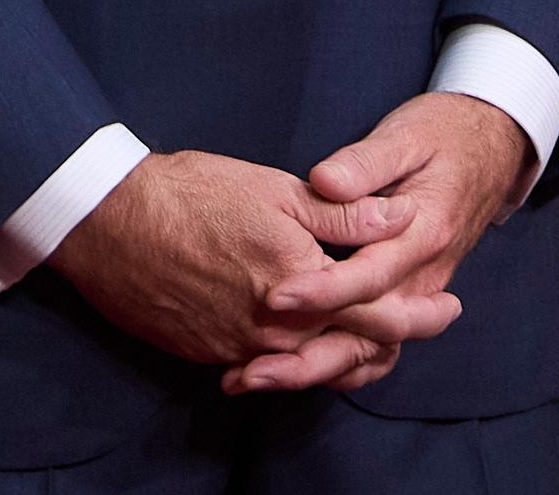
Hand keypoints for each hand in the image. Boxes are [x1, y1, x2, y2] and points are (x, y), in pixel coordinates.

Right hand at [47, 151, 410, 374]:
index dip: (418, 312)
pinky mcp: (212, 354)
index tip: (449, 308)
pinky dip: (300, 358)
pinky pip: (271, 367)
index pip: (377, 311)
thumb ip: (342, 214)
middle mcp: (276, 326)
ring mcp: (242, 347)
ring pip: (313, 364)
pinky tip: (312, 341)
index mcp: (300, 281)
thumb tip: (400, 219)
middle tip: (430, 322)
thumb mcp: (275, 190)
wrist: (110, 224)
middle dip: (395, 339)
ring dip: (349, 354)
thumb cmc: (192, 194)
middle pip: (352, 349)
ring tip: (378, 338)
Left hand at [229, 92, 527, 393]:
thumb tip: (324, 181)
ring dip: (314, 369)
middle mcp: (425, 276)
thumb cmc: (441, 136)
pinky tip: (291, 372)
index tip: (275, 296)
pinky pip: (378, 347)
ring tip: (255, 378)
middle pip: (367, 331)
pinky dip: (338, 366)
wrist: (490, 150)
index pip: (369, 274)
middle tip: (251, 370)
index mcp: (424, 234)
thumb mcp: (406, 137)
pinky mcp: (409, 298)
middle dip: (307, 355)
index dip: (321, 289)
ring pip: (370, 349)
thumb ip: (366, 163)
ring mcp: (419, 293)